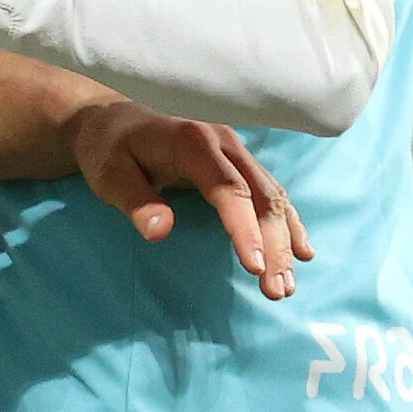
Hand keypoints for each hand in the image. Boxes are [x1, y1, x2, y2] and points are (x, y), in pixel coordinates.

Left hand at [63, 100, 312, 300]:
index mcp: (192, 142)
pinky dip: (288, 223)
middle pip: (260, 196)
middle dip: (273, 245)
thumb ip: (137, 202)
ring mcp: (235, 150)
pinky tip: (302, 251)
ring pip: (272, 196)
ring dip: (284, 240)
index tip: (254, 266)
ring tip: (287, 284)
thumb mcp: (109, 176)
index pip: (228, 189)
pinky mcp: (239, 162)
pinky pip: (271, 192)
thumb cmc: (110, 150)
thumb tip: (161, 232)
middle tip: (276, 291)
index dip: (244, 229)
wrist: (114, 120)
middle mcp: (223, 142)